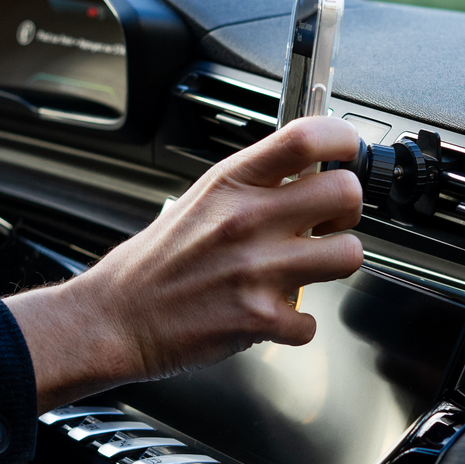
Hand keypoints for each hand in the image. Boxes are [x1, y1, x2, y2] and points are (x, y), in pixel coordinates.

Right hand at [5, 116, 363, 411]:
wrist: (115, 318)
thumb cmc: (157, 261)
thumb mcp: (203, 198)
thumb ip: (256, 182)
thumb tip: (312, 170)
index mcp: (232, 183)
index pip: (306, 139)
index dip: (341, 140)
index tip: (347, 152)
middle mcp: (247, 220)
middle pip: (345, 193)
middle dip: (346, 211)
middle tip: (329, 223)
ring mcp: (257, 269)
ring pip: (349, 254)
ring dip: (334, 264)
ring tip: (306, 268)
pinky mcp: (261, 318)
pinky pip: (313, 320)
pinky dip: (296, 324)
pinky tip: (272, 313)